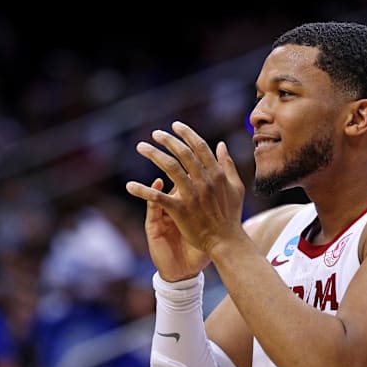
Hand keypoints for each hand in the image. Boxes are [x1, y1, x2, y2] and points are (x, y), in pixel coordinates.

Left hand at [126, 121, 245, 271]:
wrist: (226, 241)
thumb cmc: (231, 215)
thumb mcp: (236, 187)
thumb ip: (228, 164)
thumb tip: (221, 144)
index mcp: (217, 174)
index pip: (200, 147)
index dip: (187, 134)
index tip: (175, 125)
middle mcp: (205, 181)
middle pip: (183, 153)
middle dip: (167, 140)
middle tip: (155, 133)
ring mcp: (192, 195)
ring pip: (170, 168)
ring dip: (154, 155)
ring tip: (141, 147)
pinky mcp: (180, 211)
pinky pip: (158, 197)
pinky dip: (142, 191)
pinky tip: (129, 186)